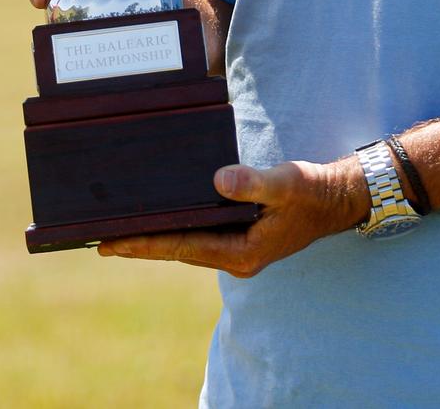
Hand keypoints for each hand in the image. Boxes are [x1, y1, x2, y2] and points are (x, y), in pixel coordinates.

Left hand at [96, 158, 367, 277]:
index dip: (145, 244)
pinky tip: (162, 217)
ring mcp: (238, 249)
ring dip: (156, 238)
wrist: (339, 197)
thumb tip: (218, 180)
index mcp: (243, 253)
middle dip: (141, 245)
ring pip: (187, 244)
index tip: (111, 243)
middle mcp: (236, 258)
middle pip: (178, 251)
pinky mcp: (241, 237)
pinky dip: (178, 227)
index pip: (182, 248)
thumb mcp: (287, 183)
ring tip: (120, 231)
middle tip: (100, 240)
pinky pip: (200, 235)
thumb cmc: (315, 191)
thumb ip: (254, 182)